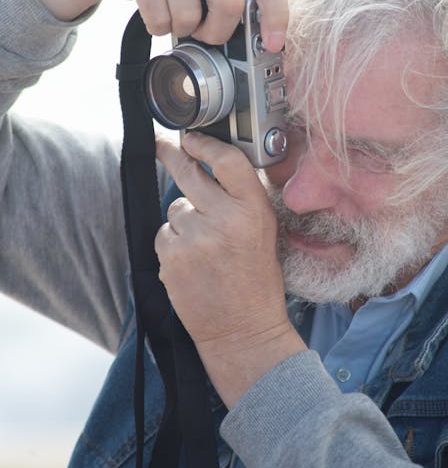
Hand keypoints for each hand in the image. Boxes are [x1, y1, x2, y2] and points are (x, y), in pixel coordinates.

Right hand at [20, 0, 287, 51]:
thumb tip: (256, 43)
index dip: (276, 16)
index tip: (273, 45)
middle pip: (229, 5)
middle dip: (217, 32)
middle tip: (204, 33)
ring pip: (188, 17)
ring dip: (181, 30)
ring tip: (175, 15)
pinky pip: (158, 18)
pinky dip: (157, 27)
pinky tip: (155, 12)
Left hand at [155, 131, 305, 406]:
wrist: (244, 331)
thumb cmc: (256, 280)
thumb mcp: (263, 231)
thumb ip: (240, 199)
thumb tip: (208, 165)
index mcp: (254, 209)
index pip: (227, 161)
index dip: (205, 145)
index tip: (190, 137)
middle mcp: (225, 219)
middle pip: (189, 174)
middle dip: (174, 156)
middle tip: (163, 144)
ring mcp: (196, 238)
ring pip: (175, 209)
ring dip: (183, 221)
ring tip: (204, 249)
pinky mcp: (172, 257)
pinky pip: (164, 234)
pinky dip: (172, 244)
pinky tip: (191, 263)